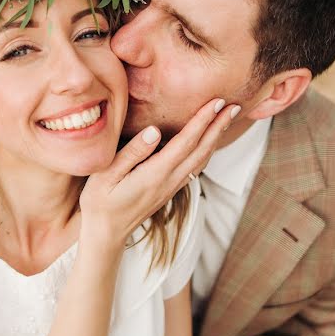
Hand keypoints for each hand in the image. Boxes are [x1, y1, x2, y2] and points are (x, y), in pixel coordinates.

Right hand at [80, 98, 238, 250]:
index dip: (202, 121)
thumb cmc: (100, 201)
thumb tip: (155, 131)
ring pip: (202, 159)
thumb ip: (132, 152)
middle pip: (201, 150)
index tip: (216, 102)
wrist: (106, 233)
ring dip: (216, 138)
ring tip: (227, 118)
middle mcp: (169, 180)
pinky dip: (207, 150)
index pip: (185, 142)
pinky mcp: (170, 189)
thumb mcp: (106, 174)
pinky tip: (209, 141)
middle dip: (218, 126)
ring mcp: (172, 187)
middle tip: (234, 105)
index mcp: (155, 174)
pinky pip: (195, 167)